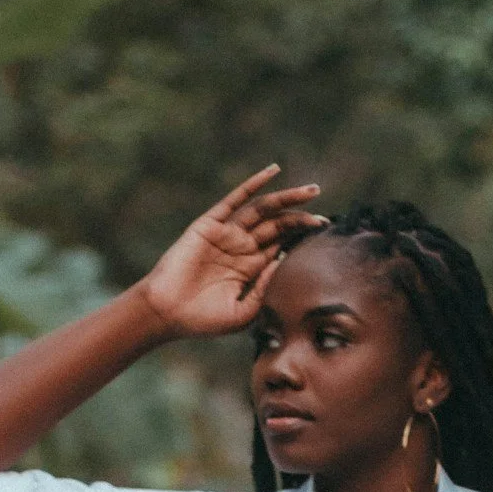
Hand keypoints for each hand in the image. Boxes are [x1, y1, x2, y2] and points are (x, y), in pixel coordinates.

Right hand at [138, 167, 326, 339]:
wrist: (167, 313)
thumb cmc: (203, 320)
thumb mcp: (244, 311)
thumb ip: (265, 289)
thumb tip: (285, 262)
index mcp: (251, 268)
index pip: (283, 246)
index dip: (303, 239)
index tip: (326, 234)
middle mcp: (242, 247)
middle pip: (278, 226)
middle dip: (302, 219)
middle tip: (326, 217)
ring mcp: (227, 234)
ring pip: (264, 210)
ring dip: (288, 199)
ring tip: (313, 191)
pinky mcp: (210, 224)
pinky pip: (235, 199)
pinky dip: (254, 184)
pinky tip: (274, 171)